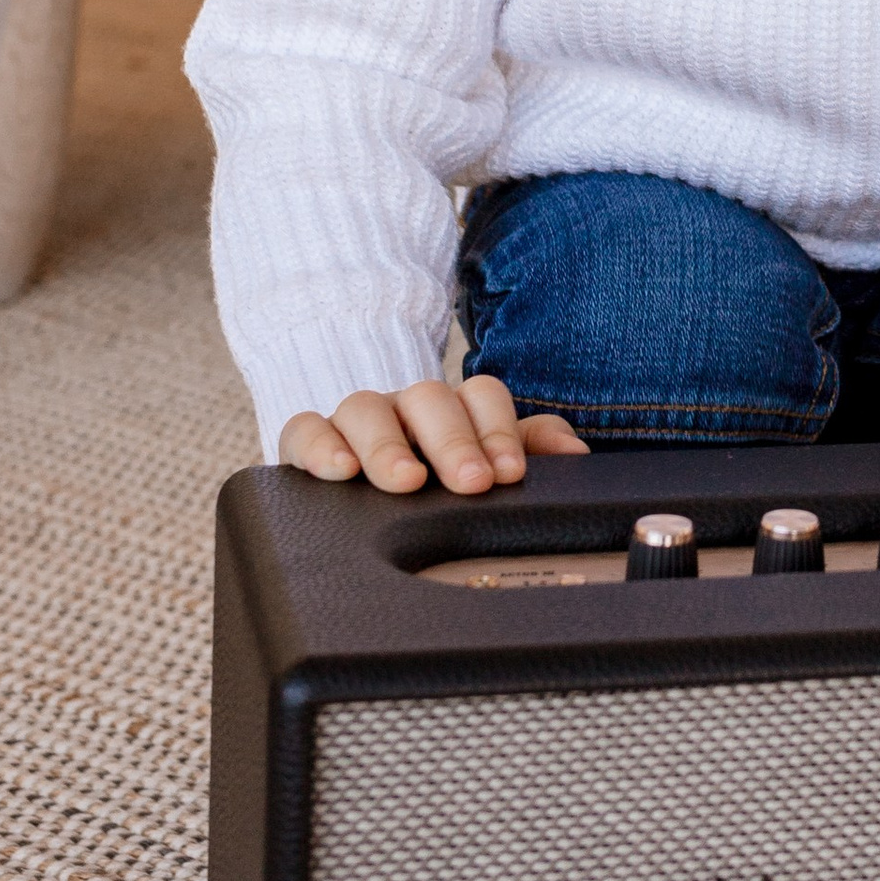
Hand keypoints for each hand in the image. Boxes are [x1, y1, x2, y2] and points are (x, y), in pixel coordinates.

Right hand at [279, 375, 588, 493]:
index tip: (508, 473)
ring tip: (407, 481)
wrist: (360, 485)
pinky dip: (319, 445)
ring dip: (389, 445)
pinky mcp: (308, 441)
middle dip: (452, 441)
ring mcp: (356, 421)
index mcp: (455, 409)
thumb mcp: (486, 462)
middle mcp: (406, 407)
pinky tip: (340, 470)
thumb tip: (576, 454)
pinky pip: (303, 429)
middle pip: (428, 397)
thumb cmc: (437, 476)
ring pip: (365, 407)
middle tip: (470, 482)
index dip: (498, 429)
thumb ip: (532, 449)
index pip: (481, 394)